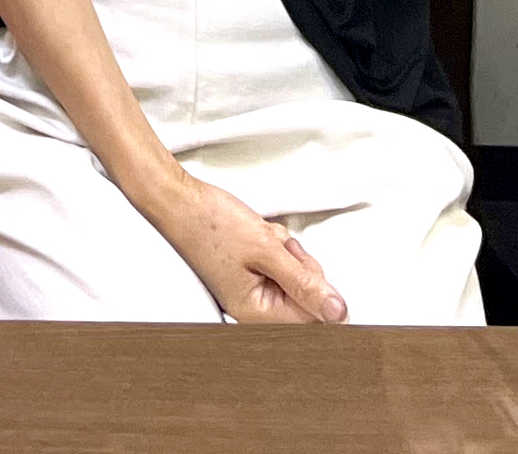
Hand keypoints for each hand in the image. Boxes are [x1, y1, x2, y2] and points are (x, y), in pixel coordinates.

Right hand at [142, 169, 347, 324]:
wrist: (179, 199)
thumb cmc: (210, 223)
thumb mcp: (264, 248)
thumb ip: (303, 281)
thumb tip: (338, 312)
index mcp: (255, 312)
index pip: (311, 318)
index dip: (318, 288)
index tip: (308, 267)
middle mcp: (253, 309)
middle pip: (305, 298)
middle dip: (300, 266)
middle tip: (280, 246)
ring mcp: (251, 292)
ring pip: (295, 278)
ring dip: (288, 254)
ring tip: (264, 238)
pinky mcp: (249, 275)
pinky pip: (280, 268)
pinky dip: (277, 249)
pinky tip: (258, 236)